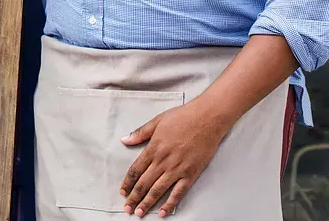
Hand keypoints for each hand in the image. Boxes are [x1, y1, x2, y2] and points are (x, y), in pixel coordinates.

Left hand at [118, 100, 228, 216]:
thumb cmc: (182, 117)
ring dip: (147, 203)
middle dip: (134, 198)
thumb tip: (125, 140)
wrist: (206, 119)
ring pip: (158, 190)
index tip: (122, 192)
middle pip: (144, 183)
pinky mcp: (191, 174)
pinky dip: (170, 203)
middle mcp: (163, 161)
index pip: (135, 170)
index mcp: (153, 148)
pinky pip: (178, 192)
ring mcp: (177, 169)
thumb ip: (140, 133)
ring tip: (140, 213)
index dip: (127, 183)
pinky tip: (163, 212)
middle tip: (127, 208)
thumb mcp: (157, 121)